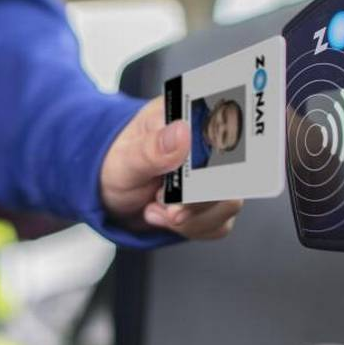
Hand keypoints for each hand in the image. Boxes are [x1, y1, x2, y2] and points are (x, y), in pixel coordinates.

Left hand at [100, 97, 243, 239]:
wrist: (109, 195)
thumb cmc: (115, 166)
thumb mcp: (125, 158)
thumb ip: (151, 148)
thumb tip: (181, 133)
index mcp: (187, 117)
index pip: (226, 125)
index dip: (223, 151)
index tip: (199, 178)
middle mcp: (207, 144)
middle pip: (234, 171)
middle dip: (200, 198)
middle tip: (167, 205)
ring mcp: (212, 175)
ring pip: (228, 204)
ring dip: (191, 217)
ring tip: (155, 209)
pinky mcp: (212, 202)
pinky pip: (219, 224)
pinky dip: (191, 228)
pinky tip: (164, 216)